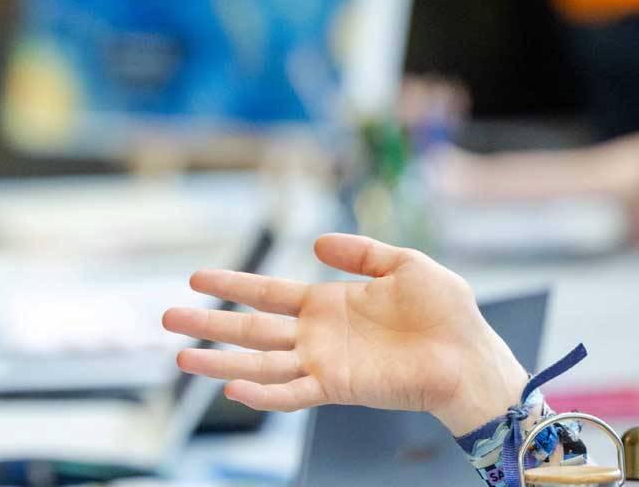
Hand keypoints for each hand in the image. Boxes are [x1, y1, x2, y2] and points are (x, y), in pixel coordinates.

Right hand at [163, 233, 526, 434]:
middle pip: (250, 329)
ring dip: (220, 362)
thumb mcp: (404, 263)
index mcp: (327, 303)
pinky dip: (263, 395)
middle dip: (208, 324)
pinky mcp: (339, 387)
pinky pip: (293, 393)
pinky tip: (233, 389)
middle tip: (165, 319)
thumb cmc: (447, 312)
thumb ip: (360, 252)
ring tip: (181, 358)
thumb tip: (315, 243)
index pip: (267, 292)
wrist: (473, 356)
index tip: (194, 278)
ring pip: (260, 363)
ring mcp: (324, 363)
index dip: (231, 284)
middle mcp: (317, 335)